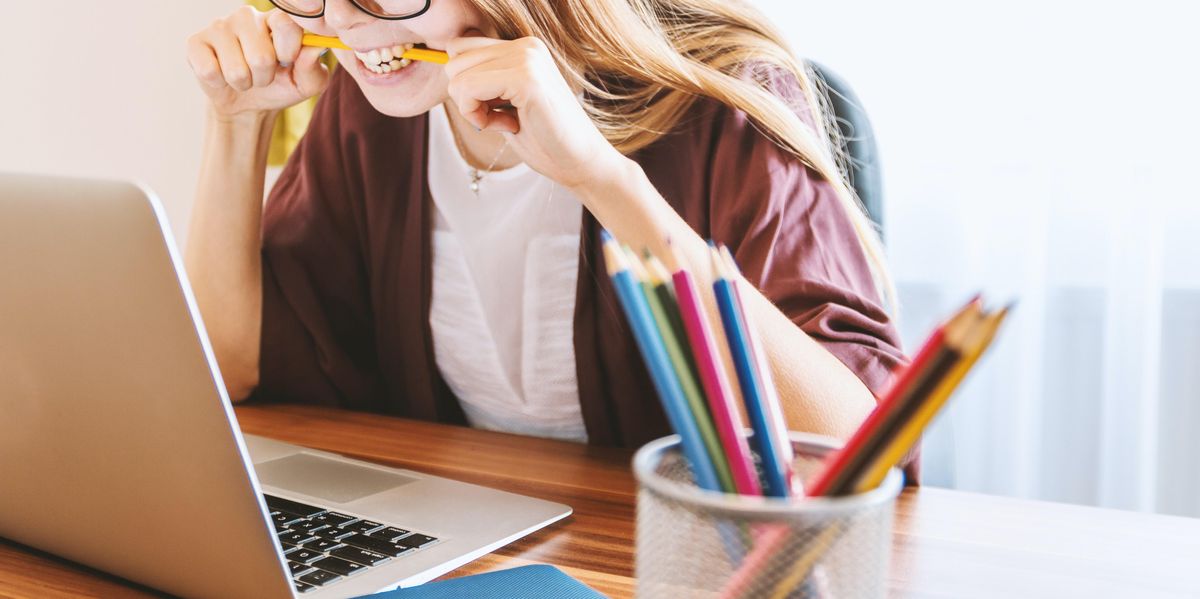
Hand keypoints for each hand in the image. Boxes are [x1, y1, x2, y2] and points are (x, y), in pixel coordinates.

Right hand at [186, 6, 330, 119]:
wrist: (247, 104)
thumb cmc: (280, 86)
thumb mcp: (305, 83)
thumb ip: (313, 68)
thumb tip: (313, 49)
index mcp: (277, 19)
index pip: (286, 24)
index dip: (288, 51)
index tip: (287, 62)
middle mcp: (247, 16)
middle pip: (261, 57)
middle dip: (264, 77)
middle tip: (262, 75)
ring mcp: (219, 26)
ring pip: (236, 69)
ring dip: (243, 83)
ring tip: (244, 77)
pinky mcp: (196, 42)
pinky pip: (209, 71)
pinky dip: (220, 83)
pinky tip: (221, 75)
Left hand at [444, 36, 627, 191]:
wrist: (580, 163)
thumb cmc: (544, 139)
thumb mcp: (506, 102)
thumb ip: (483, 81)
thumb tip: (446, 68)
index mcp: (523, 47)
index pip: (461, 48)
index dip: (466, 85)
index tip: (494, 109)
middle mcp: (526, 45)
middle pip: (454, 59)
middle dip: (466, 96)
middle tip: (499, 117)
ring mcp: (527, 58)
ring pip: (457, 75)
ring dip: (472, 108)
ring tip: (506, 121)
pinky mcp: (525, 78)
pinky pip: (468, 89)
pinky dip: (477, 115)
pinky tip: (507, 126)